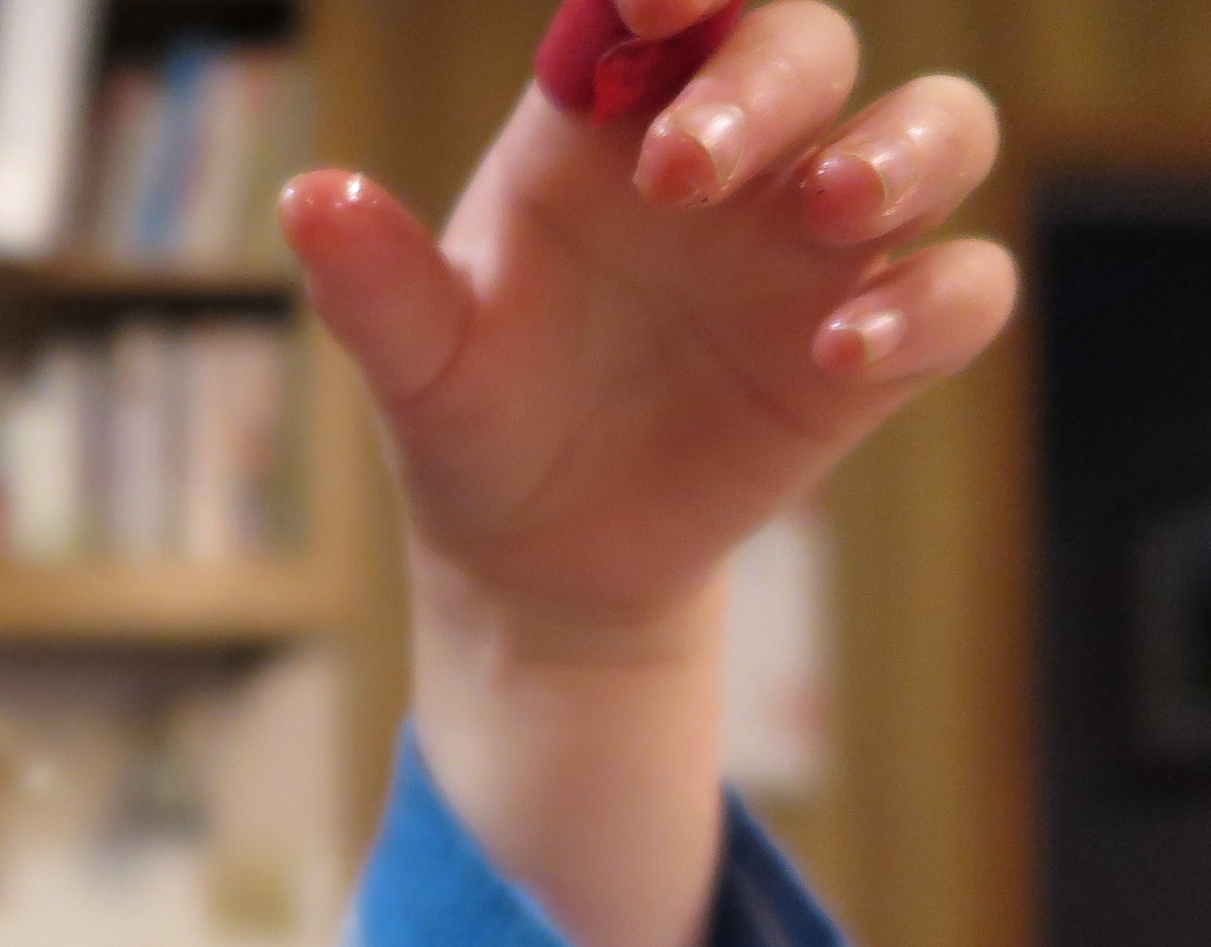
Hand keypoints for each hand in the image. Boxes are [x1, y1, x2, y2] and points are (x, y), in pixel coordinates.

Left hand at [281, 0, 1013, 630]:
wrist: (533, 565)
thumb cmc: (474, 426)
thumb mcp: (415, 367)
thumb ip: (374, 282)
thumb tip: (307, 197)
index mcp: (605, 126)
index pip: (667, 1)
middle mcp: (732, 159)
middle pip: (805, 45)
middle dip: (766, 80)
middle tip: (681, 169)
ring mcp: (818, 246)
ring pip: (939, 127)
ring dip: (904, 148)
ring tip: (831, 210)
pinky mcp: (878, 346)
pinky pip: (964, 289)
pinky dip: (930, 302)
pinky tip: (842, 352)